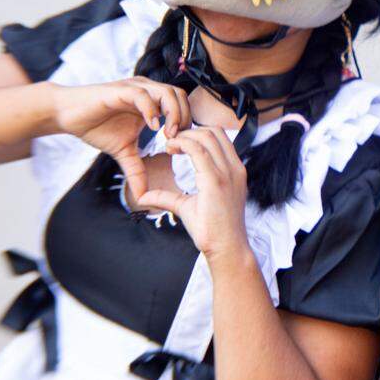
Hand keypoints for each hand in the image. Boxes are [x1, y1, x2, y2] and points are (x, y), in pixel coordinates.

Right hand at [51, 77, 190, 198]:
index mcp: (151, 103)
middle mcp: (147, 92)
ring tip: (168, 135)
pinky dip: (152, 110)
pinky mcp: (120, 90)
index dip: (187, 125)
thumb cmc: (96, 126)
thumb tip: (143, 196)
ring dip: (173, 114)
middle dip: (186, 119)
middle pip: (180, 96)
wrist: (67, 114)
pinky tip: (153, 128)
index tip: (182, 146)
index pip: (182, 106)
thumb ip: (136, 171)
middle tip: (178, 141)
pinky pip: (143, 95)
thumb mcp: (122, 152)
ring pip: (167, 93)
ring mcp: (135, 89)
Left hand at [137, 127, 250, 260]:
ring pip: (207, 136)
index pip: (219, 138)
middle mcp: (234, 169)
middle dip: (189, 131)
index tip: (178, 143)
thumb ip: (168, 197)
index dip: (197, 133)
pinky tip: (170, 150)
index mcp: (233, 171)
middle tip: (171, 141)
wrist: (227, 249)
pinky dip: (182, 144)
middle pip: (214, 131)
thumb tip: (145, 197)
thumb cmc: (213, 232)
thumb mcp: (188, 207)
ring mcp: (228, 173)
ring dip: (184, 136)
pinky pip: (198, 151)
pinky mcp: (216, 181)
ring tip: (169, 145)